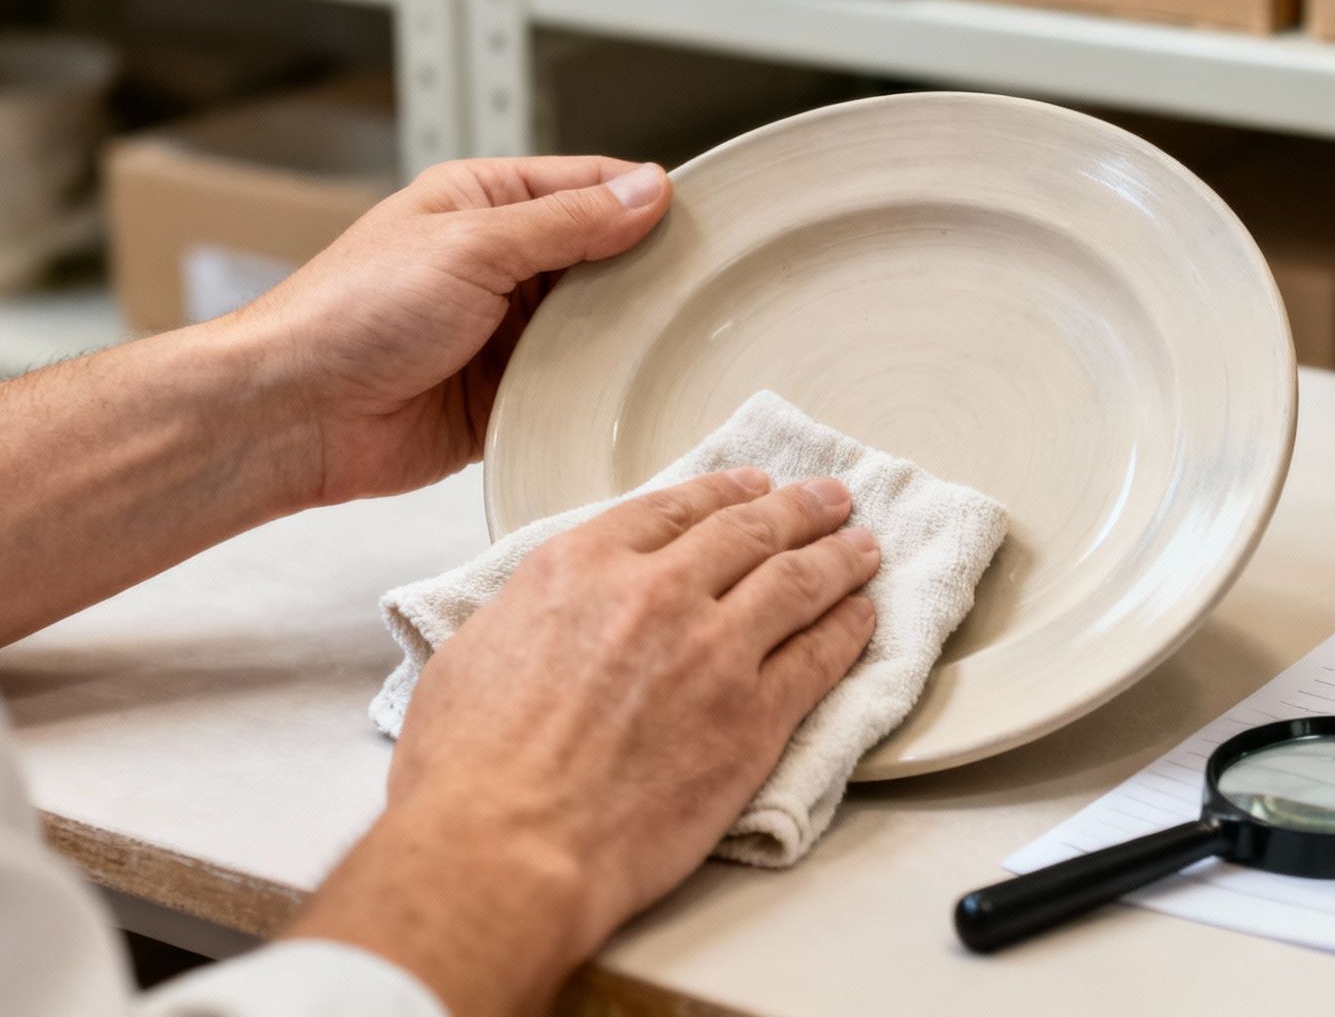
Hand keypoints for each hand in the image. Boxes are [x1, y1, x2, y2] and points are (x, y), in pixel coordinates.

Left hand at [240, 156, 671, 507]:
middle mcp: (498, 264)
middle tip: (710, 293)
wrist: (295, 415)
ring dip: (626, 336)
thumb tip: (647, 191)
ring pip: (595, 326)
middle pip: (602, 258)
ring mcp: (503, 333)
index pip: (588, 186)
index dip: (645, 201)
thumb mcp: (472, 246)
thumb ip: (566, 222)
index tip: (707, 224)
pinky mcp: (506, 396)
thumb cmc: (353, 314)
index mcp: (483, 203)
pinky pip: (572, 387)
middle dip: (647, 274)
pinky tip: (637, 392)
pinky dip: (599, 389)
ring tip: (684, 344)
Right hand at [287, 470, 881, 1016]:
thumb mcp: (475, 652)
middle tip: (830, 499)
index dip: (724, 492)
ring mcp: (715, 651)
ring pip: (798, 582)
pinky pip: (821, 656)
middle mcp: (656, 593)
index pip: (673, 508)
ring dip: (839, 556)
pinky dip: (849, 629)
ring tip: (863, 546)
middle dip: (798, 509)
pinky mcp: (755, 717)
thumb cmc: (471, 771)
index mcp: (581, 567)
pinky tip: (863, 617)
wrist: (508, 847)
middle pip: (748, 532)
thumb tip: (553, 613)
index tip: (752, 487)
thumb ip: (531, 613)